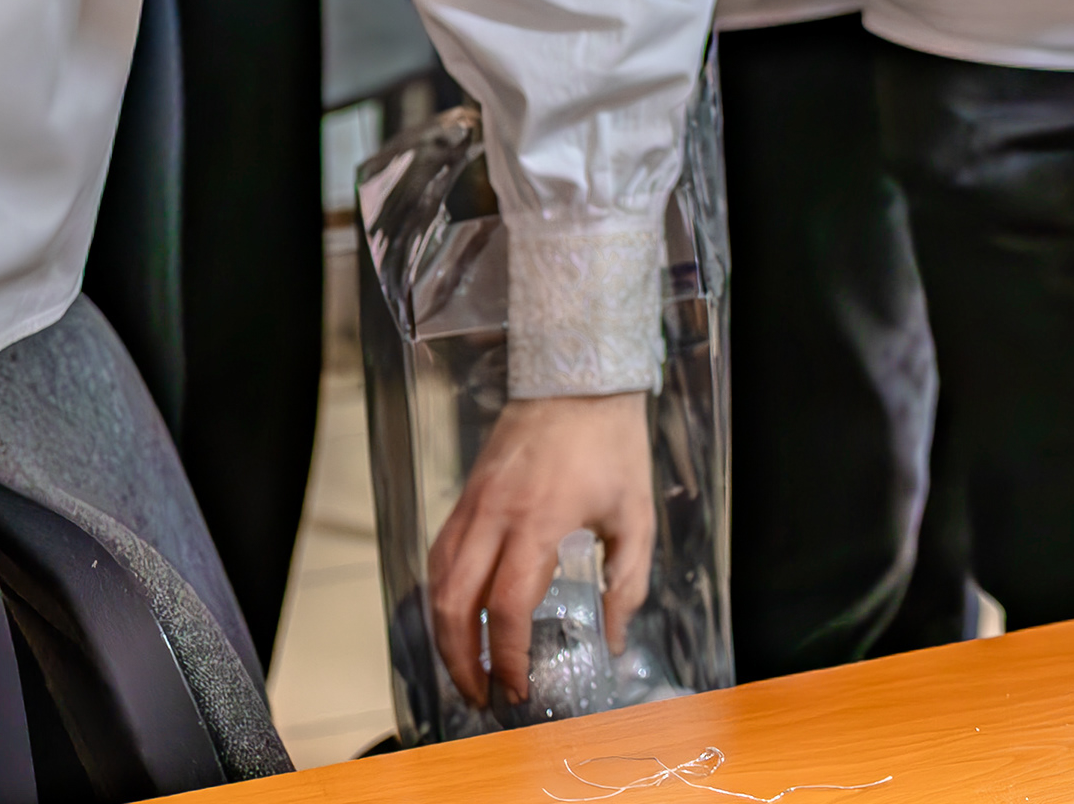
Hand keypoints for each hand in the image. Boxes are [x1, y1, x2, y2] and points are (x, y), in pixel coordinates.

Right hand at [425, 393, 653, 708]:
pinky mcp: (466, 496)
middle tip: (481, 696)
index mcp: (540, 521)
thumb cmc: (612, 442)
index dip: (507, 658)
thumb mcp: (635, 514)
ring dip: (444, 634)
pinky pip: (441, 556)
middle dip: (462, 662)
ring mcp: (473, 504)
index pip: (508, 607)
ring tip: (466, 669)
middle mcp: (495, 516)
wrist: (578, 376)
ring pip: (438, 583)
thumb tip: (612, 637)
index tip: (516, 690)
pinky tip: (458, 619)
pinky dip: (442, 596)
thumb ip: (626, 581)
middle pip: (455, 605)